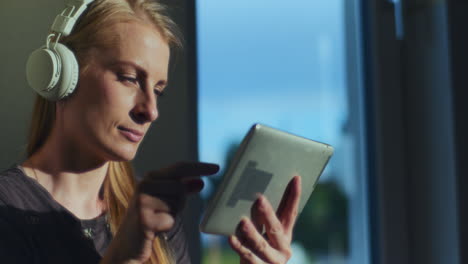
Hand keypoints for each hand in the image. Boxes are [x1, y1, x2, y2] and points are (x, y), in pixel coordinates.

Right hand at [101, 162, 218, 263]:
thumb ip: (183, 190)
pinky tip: (154, 228)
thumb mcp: (167, 200)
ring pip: (177, 204)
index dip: (199, 167)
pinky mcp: (144, 218)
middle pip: (180, 187)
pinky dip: (167, 226)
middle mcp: (144, 184)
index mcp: (151, 177)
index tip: (217, 168)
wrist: (128, 242)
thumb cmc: (150, 218)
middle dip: (180, 201)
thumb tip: (201, 182)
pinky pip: (171, 219)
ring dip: (173, 214)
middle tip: (164, 210)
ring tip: (158, 218)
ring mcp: (142, 201)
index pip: (180, 167)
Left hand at [228, 176, 301, 263]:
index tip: (295, 178)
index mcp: (284, 235)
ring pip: (261, 245)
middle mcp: (282, 247)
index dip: (293, 196)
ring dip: (252, 233)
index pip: (291, 213)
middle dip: (267, 214)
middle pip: (275, 228)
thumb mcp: (264, 234)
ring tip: (243, 222)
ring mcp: (272, 260)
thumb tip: (255, 196)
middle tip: (259, 199)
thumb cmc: (258, 251)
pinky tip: (231, 238)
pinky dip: (239, 247)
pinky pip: (248, 258)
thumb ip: (261, 218)